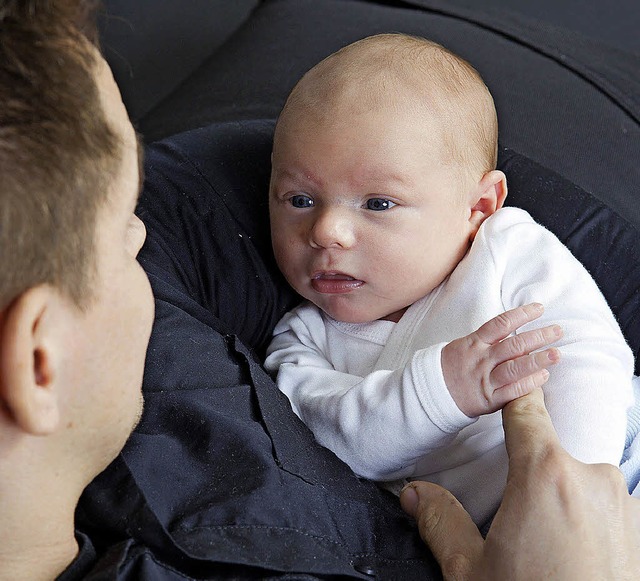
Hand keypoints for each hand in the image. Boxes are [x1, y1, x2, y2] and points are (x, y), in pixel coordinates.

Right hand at [400, 388, 639, 579]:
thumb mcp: (470, 570)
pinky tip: (578, 556)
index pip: (525, 410)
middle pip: (552, 453)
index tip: (509, 382)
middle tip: (518, 520)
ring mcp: (626, 504)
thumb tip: (414, 493)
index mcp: (544, 474)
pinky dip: (592, 522)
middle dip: (533, 476)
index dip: (513, 395)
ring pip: (583, 482)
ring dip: (565, 501)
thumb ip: (440, 520)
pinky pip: (610, 508)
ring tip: (549, 546)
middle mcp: (592, 478)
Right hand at [441, 303, 561, 416]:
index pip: (500, 324)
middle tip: (558, 331)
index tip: (539, 309)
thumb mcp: (463, 345)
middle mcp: (481, 360)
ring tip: (556, 353)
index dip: (521, 315)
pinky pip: (512, 391)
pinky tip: (544, 375)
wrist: (432, 392)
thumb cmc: (451, 366)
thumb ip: (486, 339)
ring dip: (538, 360)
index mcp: (474, 343)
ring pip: (515, 368)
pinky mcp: (489, 399)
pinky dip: (529, 383)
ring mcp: (485, 380)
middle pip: (513, 345)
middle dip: (537, 337)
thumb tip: (512, 326)